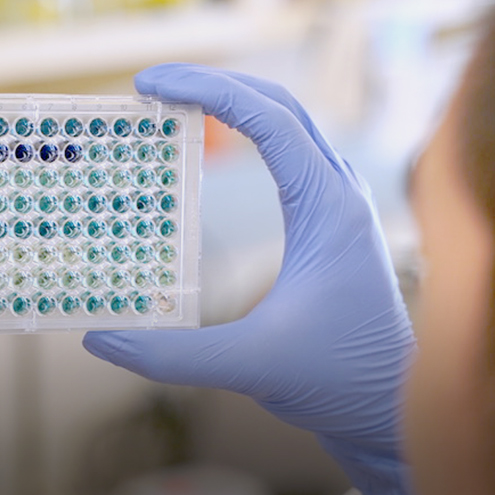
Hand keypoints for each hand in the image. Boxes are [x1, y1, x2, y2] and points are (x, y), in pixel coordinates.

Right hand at [84, 64, 416, 494]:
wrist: (394, 411)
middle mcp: (341, 194)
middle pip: (280, 104)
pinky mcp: (332, 226)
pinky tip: (216, 150)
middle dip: (214, 83)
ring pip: (290, 124)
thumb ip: (173, 355)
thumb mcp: (251, 366)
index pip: (268, 119)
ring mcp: (341, 206)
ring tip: (174, 105)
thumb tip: (99, 340)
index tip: (148, 85)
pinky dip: (249, 134)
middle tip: (149, 85)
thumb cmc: (339, 382)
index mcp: (329, 208)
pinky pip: (291, 154)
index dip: (206, 90)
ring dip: (234, 103)